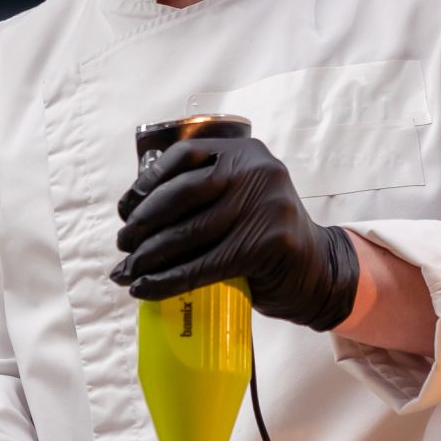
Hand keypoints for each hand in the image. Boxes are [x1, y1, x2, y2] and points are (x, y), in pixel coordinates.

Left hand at [110, 136, 360, 331]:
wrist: (318, 270)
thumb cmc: (264, 235)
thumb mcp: (241, 198)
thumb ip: (204, 192)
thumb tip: (133, 213)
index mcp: (245, 151)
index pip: (183, 155)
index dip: (147, 182)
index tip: (124, 209)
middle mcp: (258, 170)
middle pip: (182, 193)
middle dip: (143, 222)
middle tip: (122, 244)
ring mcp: (267, 205)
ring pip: (189, 233)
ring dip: (148, 256)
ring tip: (126, 271)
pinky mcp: (269, 243)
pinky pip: (204, 265)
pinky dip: (167, 280)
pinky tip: (145, 289)